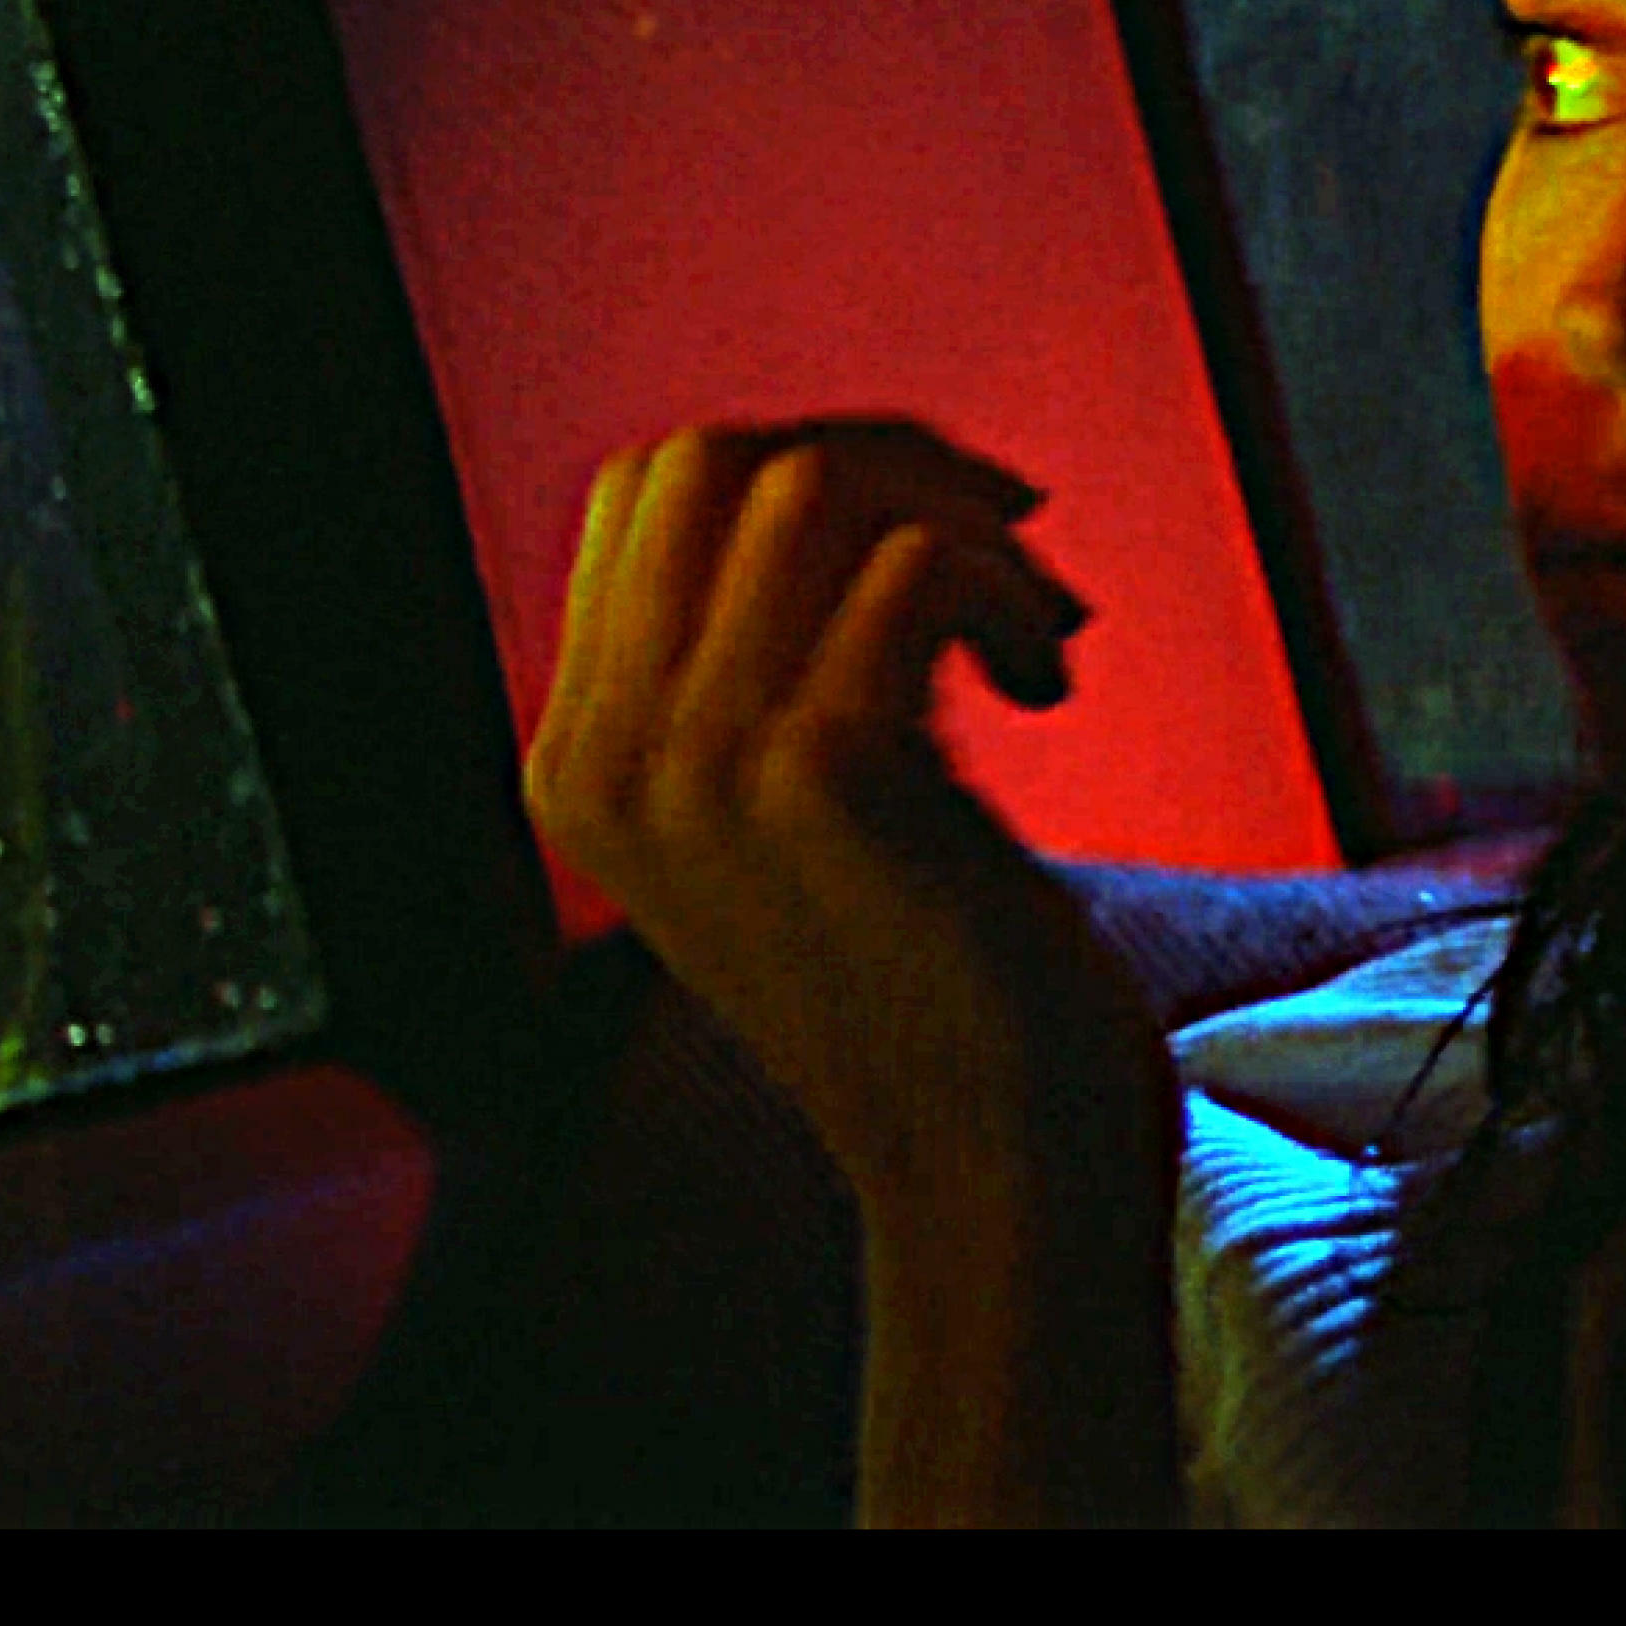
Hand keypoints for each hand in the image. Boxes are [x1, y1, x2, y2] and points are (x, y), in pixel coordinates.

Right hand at [523, 417, 1163, 1214]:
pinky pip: (910, 564)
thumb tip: (866, 468)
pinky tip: (1044, 684)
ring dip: (961, 525)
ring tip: (1035, 627)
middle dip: (886, 459)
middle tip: (1006, 544)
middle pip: (706, 455)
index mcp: (580, 760)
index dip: (815, 456)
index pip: (651, 489)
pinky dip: (1007, 592)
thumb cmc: (937, 979)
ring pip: (807, 483)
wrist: (994, 1170)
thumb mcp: (796, 811)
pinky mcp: (815, 777)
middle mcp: (605, 758)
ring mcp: (694, 767)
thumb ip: (764, 664)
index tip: (940, 519)